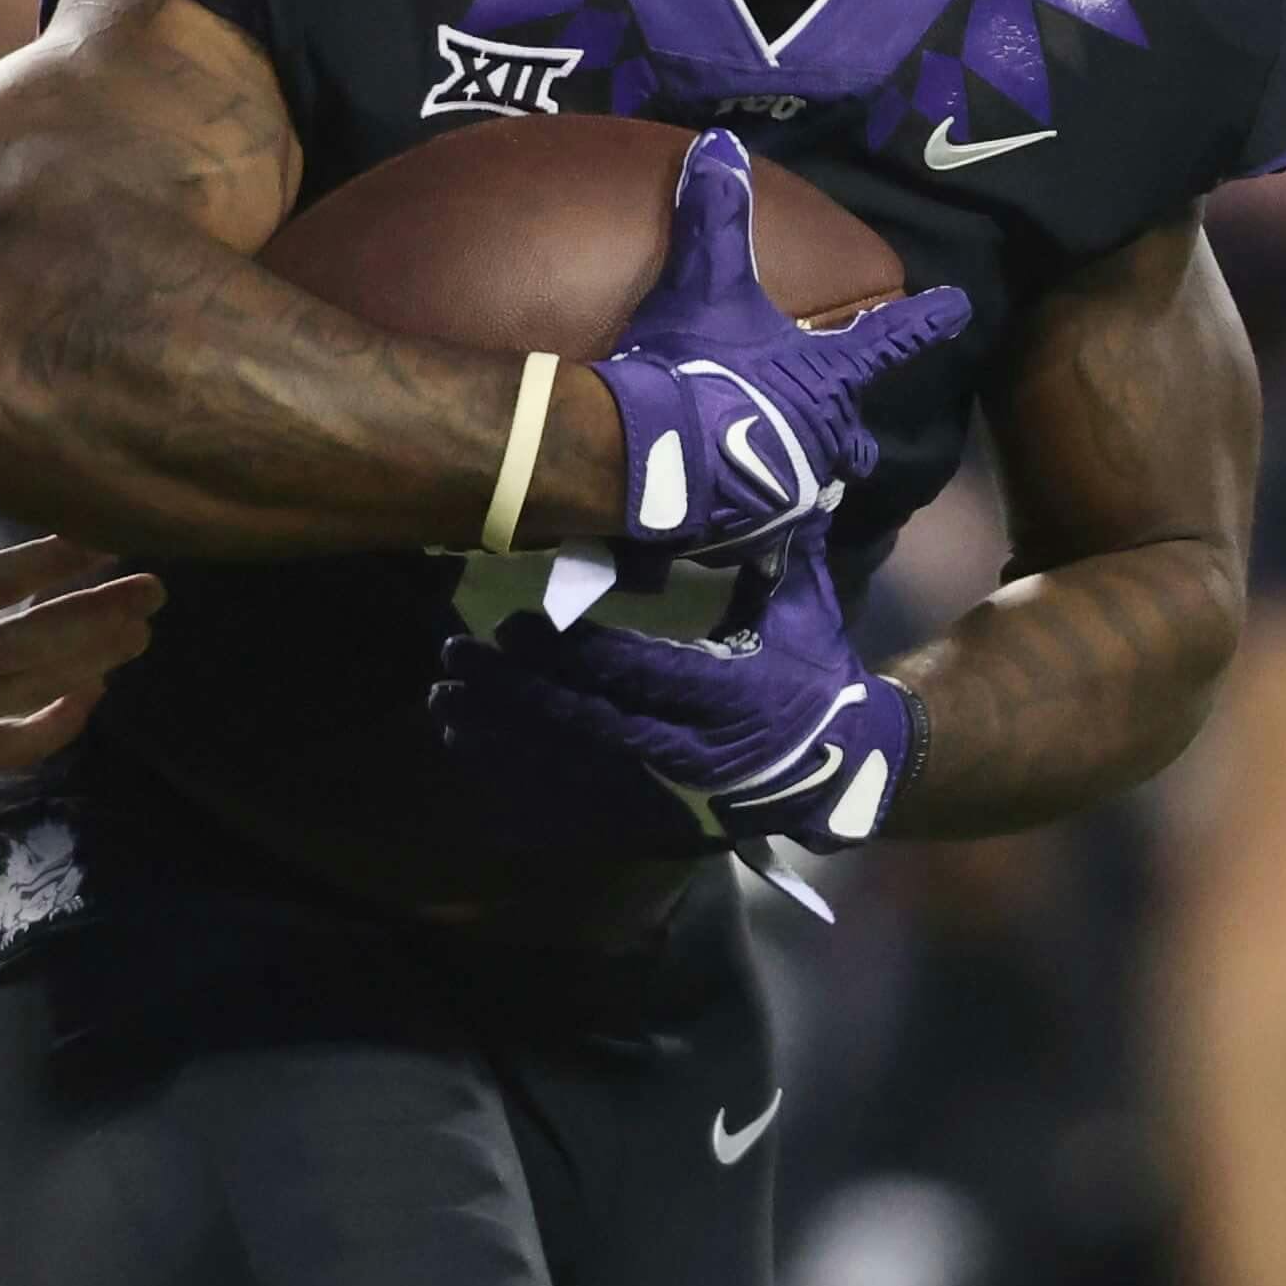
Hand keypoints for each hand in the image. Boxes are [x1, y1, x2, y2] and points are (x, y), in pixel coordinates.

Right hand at [0, 475, 163, 806]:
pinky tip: (89, 698)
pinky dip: (52, 727)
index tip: (106, 534)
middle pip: (32, 641)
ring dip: (91, 662)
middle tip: (155, 590)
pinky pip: (7, 750)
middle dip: (100, 613)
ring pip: (30, 693)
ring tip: (138, 633)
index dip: (58, 557)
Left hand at [433, 531, 914, 855]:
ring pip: (571, 771)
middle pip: (588, 725)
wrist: (839, 768)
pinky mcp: (653, 818)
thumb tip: (750, 467)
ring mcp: (671, 794)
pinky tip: (473, 754)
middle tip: (456, 657)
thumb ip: (766, 549)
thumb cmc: (816, 671)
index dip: (570, 655)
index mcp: (732, 696)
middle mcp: (695, 753)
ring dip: (503, 738)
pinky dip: (518, 785)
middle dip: (515, 692)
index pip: (638, 675)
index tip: (513, 627)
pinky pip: (573, 810)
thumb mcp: (803, 605)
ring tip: (445, 701)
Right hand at [583, 132, 968, 579]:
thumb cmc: (695, 364)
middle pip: (855, 438)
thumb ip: (715, 217)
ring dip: (799, 481)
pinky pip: (768, 539)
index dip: (924, 319)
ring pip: (814, 489)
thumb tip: (719, 145)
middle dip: (852, 436)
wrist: (652, 457)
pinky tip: (732, 537)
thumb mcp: (705, 282)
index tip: (959, 307)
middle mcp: (826, 436)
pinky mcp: (758, 534)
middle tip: (850, 437)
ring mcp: (795, 490)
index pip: (888, 337)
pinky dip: (756, 538)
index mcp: (826, 376)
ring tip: (772, 481)